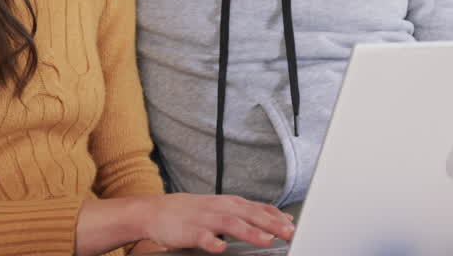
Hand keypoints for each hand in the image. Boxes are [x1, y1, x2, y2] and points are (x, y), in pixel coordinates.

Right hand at [137, 194, 294, 252]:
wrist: (158, 211)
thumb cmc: (195, 211)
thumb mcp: (225, 207)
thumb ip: (249, 213)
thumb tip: (279, 219)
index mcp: (232, 204)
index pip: (260, 209)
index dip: (278, 217)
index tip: (295, 226)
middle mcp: (222, 208)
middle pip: (251, 214)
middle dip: (272, 224)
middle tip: (290, 233)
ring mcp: (206, 219)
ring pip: (231, 224)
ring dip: (250, 231)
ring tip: (266, 240)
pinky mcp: (190, 231)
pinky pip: (203, 237)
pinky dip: (212, 242)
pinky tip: (221, 248)